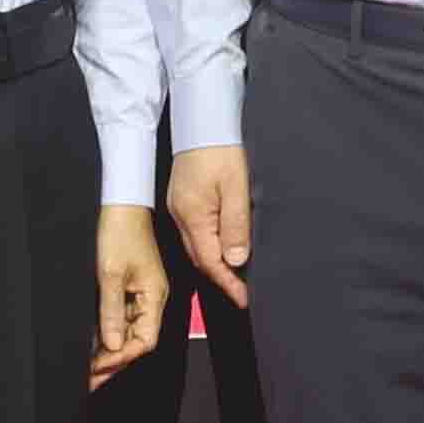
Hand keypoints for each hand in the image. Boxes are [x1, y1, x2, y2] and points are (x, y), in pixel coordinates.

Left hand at [91, 205, 171, 383]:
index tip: (99, 368)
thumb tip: (112, 345)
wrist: (120, 204)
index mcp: (154, 296)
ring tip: (87, 368)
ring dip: (107, 350)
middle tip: (89, 379)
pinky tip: (91, 345)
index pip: (144, 341)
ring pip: (125, 332)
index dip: (122, 358)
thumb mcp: (110, 273)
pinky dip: (105, 332)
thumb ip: (111, 311)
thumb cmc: (120, 231)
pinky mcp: (126, 288)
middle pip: (135, 341)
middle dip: (113, 361)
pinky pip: (118, 318)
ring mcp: (138, 295)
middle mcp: (150, 299)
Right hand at [166, 143, 251, 301]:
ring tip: (237, 275)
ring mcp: (179, 209)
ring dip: (215, 263)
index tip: (244, 299)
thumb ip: (236, 226)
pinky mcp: (182, 202)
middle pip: (200, 258)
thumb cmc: (220, 151)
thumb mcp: (236, 188)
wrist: (202, 123)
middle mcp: (181, 217)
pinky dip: (210, 246)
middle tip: (243, 292)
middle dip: (221, 277)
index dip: (228, 282)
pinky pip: (195, 234)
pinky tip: (223, 248)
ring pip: (197, 247)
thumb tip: (237, 260)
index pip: (210, 261)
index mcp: (193, 216)